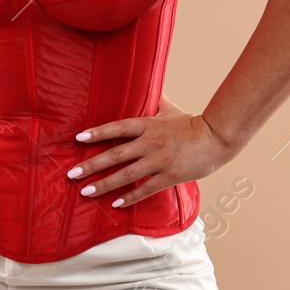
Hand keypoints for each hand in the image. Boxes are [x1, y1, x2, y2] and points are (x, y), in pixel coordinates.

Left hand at [66, 104, 233, 206]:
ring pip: (126, 174)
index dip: (97, 133)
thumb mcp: (169, 109)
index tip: (78, 138)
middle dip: (91, 165)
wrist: (217, 138)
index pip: (116, 128)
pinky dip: (130, 197)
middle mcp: (149, 142)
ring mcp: (159, 160)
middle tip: (71, 173)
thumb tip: (144, 86)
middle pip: (115, 154)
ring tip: (86, 191)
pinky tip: (115, 203)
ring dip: (104, 184)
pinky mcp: (170, 175)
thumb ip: (154, 100)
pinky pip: (146, 188)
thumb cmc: (192, 123)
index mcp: (147, 124)